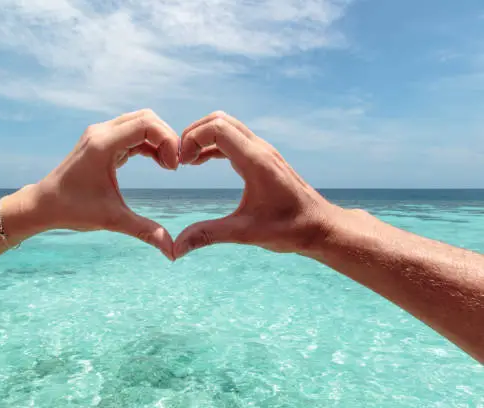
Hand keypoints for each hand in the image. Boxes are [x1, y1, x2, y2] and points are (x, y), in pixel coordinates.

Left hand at [30, 109, 178, 259]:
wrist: (43, 205)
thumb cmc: (72, 210)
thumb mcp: (112, 220)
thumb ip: (145, 231)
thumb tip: (172, 252)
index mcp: (103, 144)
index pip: (146, 124)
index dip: (167, 140)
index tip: (173, 167)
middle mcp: (101, 132)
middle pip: (146, 117)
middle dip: (166, 138)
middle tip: (174, 165)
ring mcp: (101, 134)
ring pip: (140, 122)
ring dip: (159, 139)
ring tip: (168, 165)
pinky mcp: (102, 141)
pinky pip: (132, 133)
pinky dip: (149, 144)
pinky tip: (158, 162)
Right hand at [174, 111, 339, 257]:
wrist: (321, 227)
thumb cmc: (290, 229)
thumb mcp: (246, 233)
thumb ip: (208, 235)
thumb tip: (176, 248)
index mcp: (255, 161)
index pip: (217, 128)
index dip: (192, 138)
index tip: (182, 163)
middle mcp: (260, 149)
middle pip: (219, 119)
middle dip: (193, 133)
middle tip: (180, 159)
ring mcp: (263, 151)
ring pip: (226, 126)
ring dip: (203, 137)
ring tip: (187, 161)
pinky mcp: (263, 158)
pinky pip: (233, 139)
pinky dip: (213, 144)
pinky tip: (201, 162)